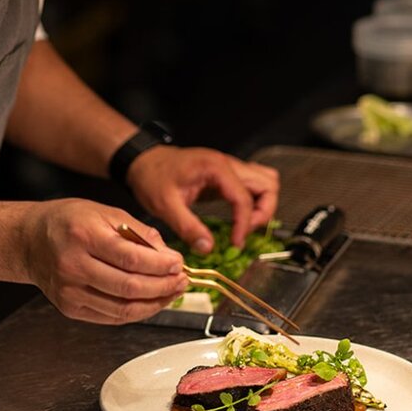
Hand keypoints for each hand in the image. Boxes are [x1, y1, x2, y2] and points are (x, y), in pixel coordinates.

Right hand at [22, 198, 187, 323]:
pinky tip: (151, 301)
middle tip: (181, 281)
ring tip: (171, 293)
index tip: (178, 264)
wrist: (30, 241)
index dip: (160, 265)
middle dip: (163, 287)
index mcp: (83, 236)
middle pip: (129, 287)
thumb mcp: (105, 212)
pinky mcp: (70, 308)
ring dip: (155, 303)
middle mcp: (73, 266)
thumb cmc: (68, 222)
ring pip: (123, 309)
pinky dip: (137, 312)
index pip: (131, 258)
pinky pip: (112, 317)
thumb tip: (169, 256)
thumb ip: (139, 233)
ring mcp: (70, 291)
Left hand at [126, 146, 279, 252]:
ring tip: (244, 225)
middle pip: (268, 185)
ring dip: (263, 205)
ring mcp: (230, 168)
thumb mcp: (165, 205)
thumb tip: (208, 248)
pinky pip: (254, 184)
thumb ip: (188, 227)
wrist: (144, 162)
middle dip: (262, 212)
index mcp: (215, 168)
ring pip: (266, 182)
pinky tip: (238, 216)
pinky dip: (254, 201)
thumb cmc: (152, 177)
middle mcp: (228, 164)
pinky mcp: (227, 176)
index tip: (236, 242)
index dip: (245, 223)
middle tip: (243, 233)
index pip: (245, 197)